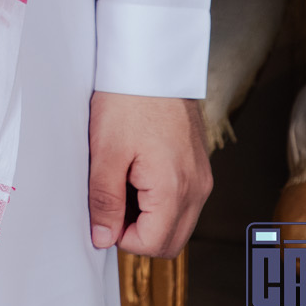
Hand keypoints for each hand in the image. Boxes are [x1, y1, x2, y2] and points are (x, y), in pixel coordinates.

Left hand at [88, 92, 211, 256]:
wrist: (152, 60)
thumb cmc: (128, 99)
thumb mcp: (106, 151)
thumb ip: (105, 201)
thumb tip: (103, 238)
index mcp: (175, 189)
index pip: (153, 245)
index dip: (122, 236)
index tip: (105, 211)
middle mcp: (197, 188)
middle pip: (170, 241)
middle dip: (139, 231)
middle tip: (113, 198)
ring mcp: (201, 176)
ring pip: (178, 221)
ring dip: (150, 215)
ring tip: (125, 179)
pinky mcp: (199, 164)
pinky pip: (183, 199)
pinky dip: (161, 198)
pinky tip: (139, 169)